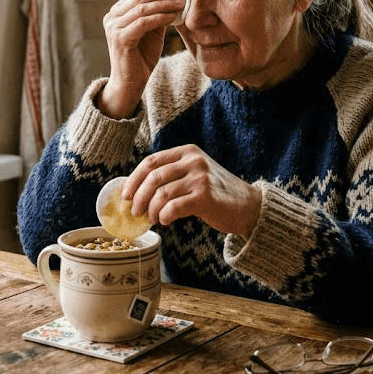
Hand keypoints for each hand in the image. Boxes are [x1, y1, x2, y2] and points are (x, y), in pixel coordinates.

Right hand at [97, 0, 184, 118]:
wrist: (130, 82)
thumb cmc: (142, 56)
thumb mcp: (152, 30)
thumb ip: (158, 12)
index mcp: (117, 12)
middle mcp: (111, 17)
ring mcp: (114, 28)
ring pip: (142, 7)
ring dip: (164, 2)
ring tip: (181, 1)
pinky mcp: (120, 39)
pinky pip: (143, 22)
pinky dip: (160, 17)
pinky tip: (173, 16)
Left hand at [123, 145, 262, 237]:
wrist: (247, 206)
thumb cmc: (215, 193)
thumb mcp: (194, 175)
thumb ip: (171, 176)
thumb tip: (136, 191)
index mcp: (187, 152)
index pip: (151, 161)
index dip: (134, 179)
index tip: (125, 195)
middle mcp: (194, 161)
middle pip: (153, 177)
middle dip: (139, 197)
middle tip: (135, 212)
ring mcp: (200, 178)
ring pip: (162, 194)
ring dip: (152, 210)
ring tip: (153, 219)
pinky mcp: (205, 196)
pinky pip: (174, 207)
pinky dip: (164, 216)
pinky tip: (166, 221)